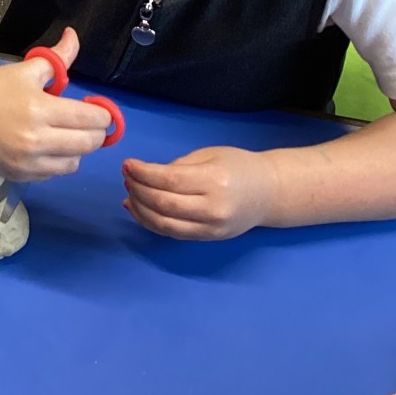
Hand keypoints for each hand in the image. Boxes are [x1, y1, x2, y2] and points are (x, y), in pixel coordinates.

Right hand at [0, 27, 113, 181]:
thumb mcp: (28, 68)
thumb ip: (58, 56)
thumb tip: (73, 35)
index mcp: (39, 109)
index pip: (90, 119)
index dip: (102, 114)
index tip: (99, 110)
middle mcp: (34, 140)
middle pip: (88, 144)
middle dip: (94, 132)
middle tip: (87, 122)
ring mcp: (25, 162)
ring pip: (73, 163)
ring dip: (76, 149)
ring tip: (65, 135)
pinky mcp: (18, 175)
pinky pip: (52, 174)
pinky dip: (56, 161)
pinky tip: (46, 146)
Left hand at [122, 145, 279, 240]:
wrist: (269, 193)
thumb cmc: (239, 166)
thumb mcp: (209, 155)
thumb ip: (179, 166)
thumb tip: (146, 175)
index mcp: (214, 180)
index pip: (169, 180)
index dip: (143, 173)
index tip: (128, 164)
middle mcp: (213, 208)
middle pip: (163, 204)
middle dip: (138, 190)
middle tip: (126, 177)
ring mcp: (210, 228)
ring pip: (164, 224)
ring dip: (140, 209)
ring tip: (129, 192)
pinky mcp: (208, 239)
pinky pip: (172, 233)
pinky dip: (150, 223)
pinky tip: (138, 209)